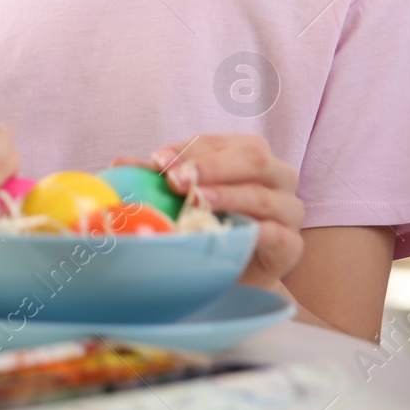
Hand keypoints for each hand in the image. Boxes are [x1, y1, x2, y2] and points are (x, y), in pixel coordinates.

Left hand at [118, 133, 303, 288]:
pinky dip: (252, 231)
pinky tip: (228, 230)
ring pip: (261, 195)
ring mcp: (288, 209)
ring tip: (194, 201)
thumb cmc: (209, 220)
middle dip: (209, 167)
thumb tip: (118, 165)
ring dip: (225, 196)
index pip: (216, 142)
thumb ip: (158, 178)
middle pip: (250, 158)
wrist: (238, 267)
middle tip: (175, 180)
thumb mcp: (182, 195)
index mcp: (247, 152)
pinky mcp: (291, 245)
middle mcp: (277, 174)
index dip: (186, 149)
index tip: (156, 160)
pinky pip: (277, 235)